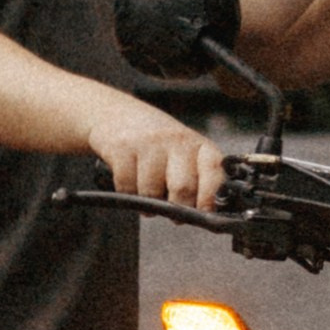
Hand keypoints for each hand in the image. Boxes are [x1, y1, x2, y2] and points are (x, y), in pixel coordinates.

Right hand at [88, 96, 231, 209]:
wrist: (117, 113)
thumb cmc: (159, 144)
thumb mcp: (185, 153)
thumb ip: (199, 179)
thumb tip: (206, 214)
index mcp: (199, 145)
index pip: (213, 170)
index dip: (209, 196)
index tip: (204, 214)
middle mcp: (176, 140)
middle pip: (182, 188)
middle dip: (177, 210)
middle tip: (173, 215)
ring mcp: (149, 142)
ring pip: (152, 192)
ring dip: (149, 205)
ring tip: (149, 197)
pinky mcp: (122, 148)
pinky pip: (127, 188)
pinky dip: (128, 195)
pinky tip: (132, 187)